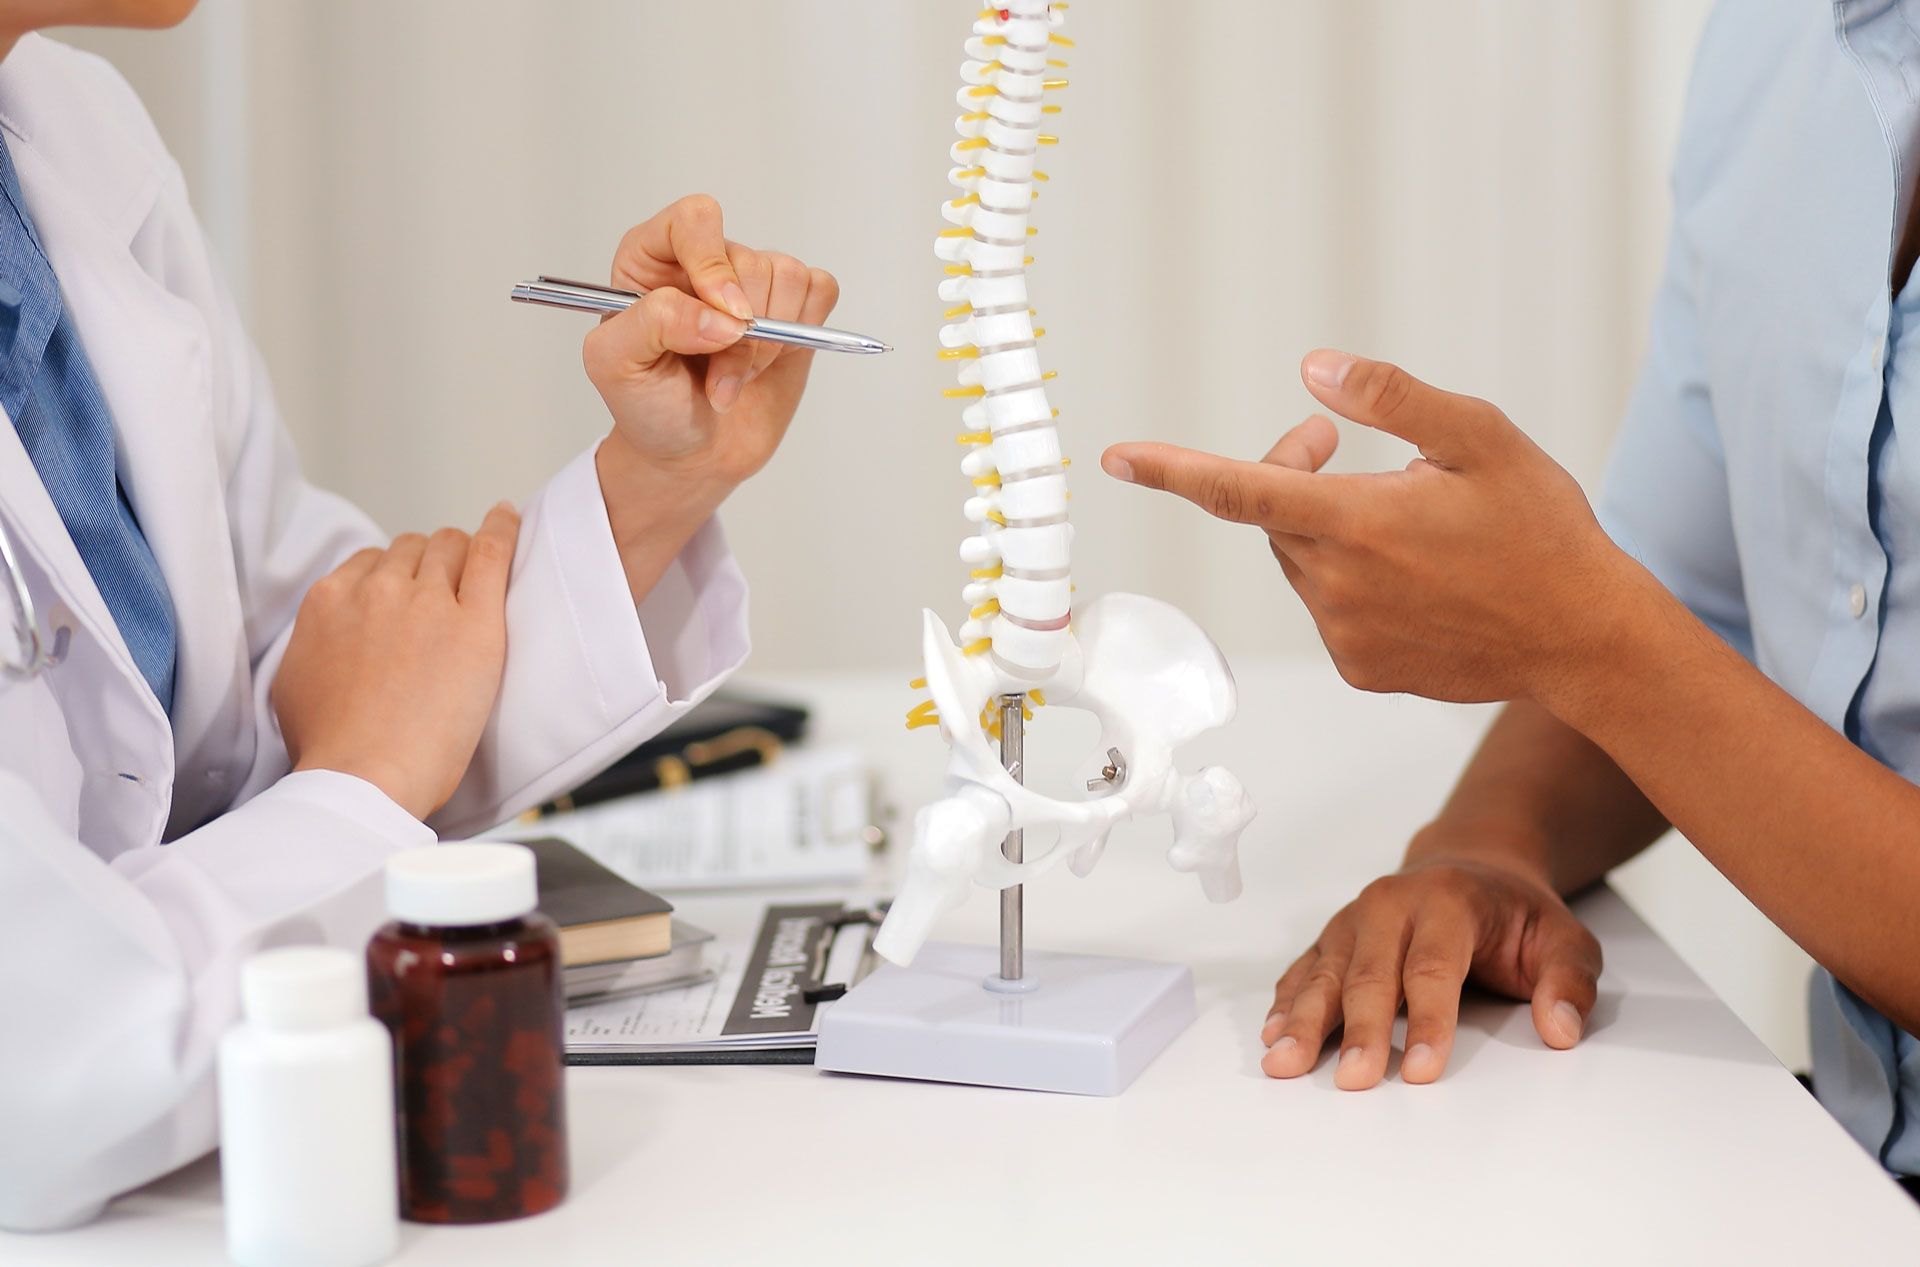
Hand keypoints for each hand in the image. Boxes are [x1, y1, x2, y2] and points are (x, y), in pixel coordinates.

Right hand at [273, 504, 520, 819]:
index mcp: (330, 601)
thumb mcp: (293, 687)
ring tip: (479, 574)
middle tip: (449, 592)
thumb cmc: (331, 749)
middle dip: (432, 564)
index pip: (372, 562)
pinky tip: (510, 517)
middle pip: (414, 548)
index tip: (411, 593)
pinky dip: (503, 528)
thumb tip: (327, 642)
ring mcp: (426, 601)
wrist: (364, 777)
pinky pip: (492, 552)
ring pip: (450, 545)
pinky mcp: (474, 621)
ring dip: (463, 556)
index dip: (397, 576)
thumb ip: (312, 647)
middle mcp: (376, 590)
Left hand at [582, 194, 839, 602]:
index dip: (714, 264)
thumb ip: (654, 323)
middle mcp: (703, 260)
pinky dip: (804, 333)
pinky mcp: (793, 308)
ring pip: (788, 277)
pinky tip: (769, 363)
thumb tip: (720, 316)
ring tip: (735, 376)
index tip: (722, 318)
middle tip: (716, 375)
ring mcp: (751, 284)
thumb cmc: (647, 408)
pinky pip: (820, 290)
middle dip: (742, 334)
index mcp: (651, 260)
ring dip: (767, 345)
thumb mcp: (616, 365)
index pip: (694, 220)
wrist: (690, 455)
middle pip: (750, 260)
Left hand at [1102, 350, 1642, 706]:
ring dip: (1329, 532)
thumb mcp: (1481, 437)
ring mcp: (1345, 635)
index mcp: (1358, 522)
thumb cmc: (1541, 530)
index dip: (1172, 469)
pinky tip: (1418, 579)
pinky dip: (1352, 582)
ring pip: (1300, 563)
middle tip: (1336, 445)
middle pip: (1274, 517)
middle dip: (1293, 476)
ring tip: (1410, 526)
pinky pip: (1328, 609)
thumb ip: (1393, 398)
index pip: (1240, 490)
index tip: (1118, 457)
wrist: (1584, 638)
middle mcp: (1338, 585)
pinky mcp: (1359, 668)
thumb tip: (1313, 370)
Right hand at [1260, 851, 1602, 1088]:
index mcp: (1447, 903)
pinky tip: (1274, 1034)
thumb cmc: (1515, 913)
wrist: (1470, 864)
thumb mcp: (1564, 938)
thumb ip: (1568, 981)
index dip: (1430, 1022)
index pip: (1433, 967)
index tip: (1424, 1072)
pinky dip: (1288, 1002)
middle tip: (1355, 1081)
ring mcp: (1354, 919)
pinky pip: (1305, 970)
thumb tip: (1561, 1030)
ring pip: (1326, 973)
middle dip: (1362, 1030)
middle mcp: (1390, 904)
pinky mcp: (1334, 937)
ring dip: (1303, 1020)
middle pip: (1371, 974)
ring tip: (1283, 1062)